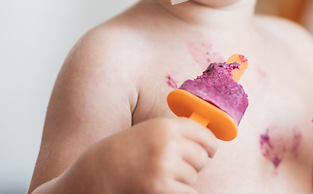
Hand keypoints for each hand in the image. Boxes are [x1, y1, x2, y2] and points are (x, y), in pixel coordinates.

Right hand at [92, 117, 217, 193]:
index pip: (204, 134)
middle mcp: (168, 144)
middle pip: (202, 157)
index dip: (210, 144)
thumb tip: (209, 139)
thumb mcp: (152, 130)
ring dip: (182, 180)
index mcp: (166, 126)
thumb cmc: (130, 150)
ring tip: (160, 174)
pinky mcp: (160, 188)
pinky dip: (179, 193)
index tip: (210, 150)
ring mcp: (164, 167)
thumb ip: (178, 132)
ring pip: (193, 177)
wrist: (101, 170)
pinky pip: (187, 193)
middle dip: (195, 164)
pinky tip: (163, 187)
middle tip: (178, 166)